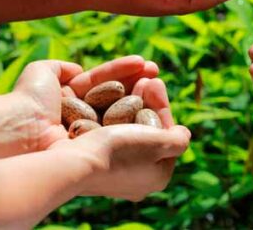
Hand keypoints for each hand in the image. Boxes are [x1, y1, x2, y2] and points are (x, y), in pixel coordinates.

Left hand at [0, 56, 157, 162]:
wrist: (21, 130)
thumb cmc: (29, 100)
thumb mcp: (43, 72)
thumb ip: (61, 67)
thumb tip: (77, 69)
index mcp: (69, 104)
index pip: (102, 83)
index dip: (122, 72)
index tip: (141, 62)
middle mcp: (83, 121)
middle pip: (117, 96)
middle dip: (138, 81)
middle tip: (155, 69)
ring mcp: (94, 135)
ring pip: (124, 110)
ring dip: (142, 94)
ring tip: (156, 79)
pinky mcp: (102, 146)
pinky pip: (125, 126)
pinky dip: (139, 112)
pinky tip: (150, 98)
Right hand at [48, 75, 187, 201]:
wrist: (69, 165)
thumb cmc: (120, 152)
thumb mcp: (161, 144)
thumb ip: (179, 140)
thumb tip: (183, 133)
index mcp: (154, 176)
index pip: (163, 134)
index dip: (160, 105)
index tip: (155, 82)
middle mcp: (131, 175)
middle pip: (142, 128)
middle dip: (144, 98)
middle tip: (145, 75)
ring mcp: (106, 166)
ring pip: (120, 124)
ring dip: (126, 96)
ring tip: (129, 74)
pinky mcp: (83, 156)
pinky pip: (99, 126)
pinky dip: (104, 105)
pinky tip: (106, 88)